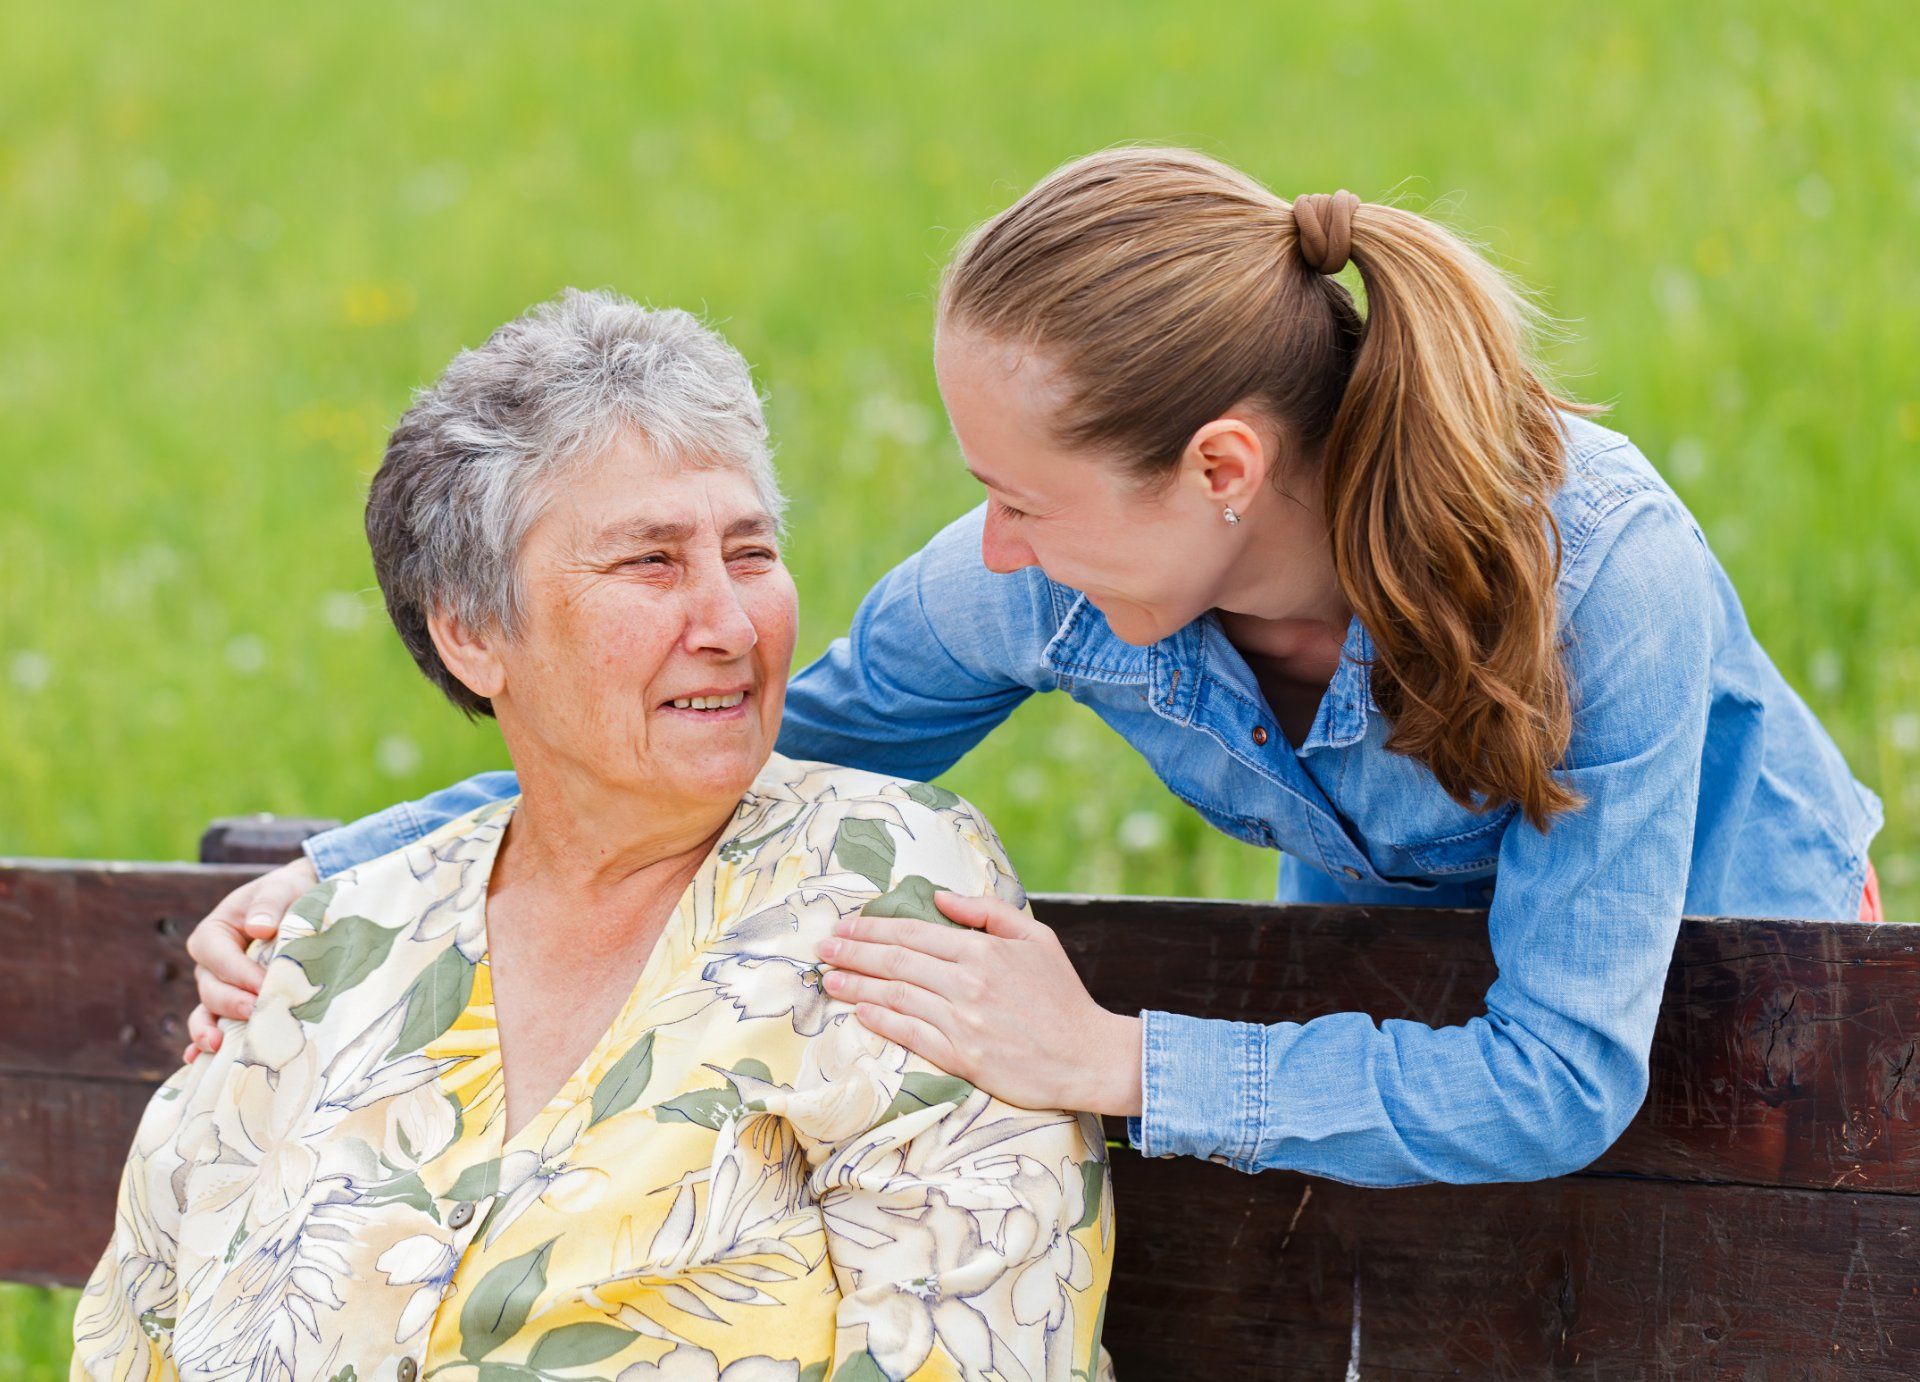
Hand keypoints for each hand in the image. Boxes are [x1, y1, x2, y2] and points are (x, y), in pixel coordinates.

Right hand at [180, 856, 316, 1063]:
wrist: (304, 904)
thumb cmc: (290, 893)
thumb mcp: (281, 888)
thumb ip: (269, 904)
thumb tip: (259, 929)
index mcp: (214, 934)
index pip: (219, 957)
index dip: (239, 974)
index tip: (266, 986)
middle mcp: (211, 965)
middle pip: (212, 989)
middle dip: (233, 1004)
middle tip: (260, 1014)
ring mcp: (221, 988)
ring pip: (208, 1012)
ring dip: (209, 1031)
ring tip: (217, 1046)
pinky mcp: (235, 1004)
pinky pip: (215, 1025)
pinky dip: (203, 1042)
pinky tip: (197, 1061)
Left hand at [818, 891, 1142, 1116]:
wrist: (1087, 1055)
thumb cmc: (1062, 995)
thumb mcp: (1036, 938)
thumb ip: (987, 912)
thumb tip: (940, 899)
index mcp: (982, 951)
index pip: (914, 933)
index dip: (873, 928)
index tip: (845, 926)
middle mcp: (967, 983)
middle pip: (896, 962)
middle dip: (854, 952)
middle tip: (823, 948)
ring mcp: (963, 1022)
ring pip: (896, 998)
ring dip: (857, 986)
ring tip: (829, 979)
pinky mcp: (963, 1057)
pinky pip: (912, 1035)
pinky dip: (882, 1021)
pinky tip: (860, 1012)